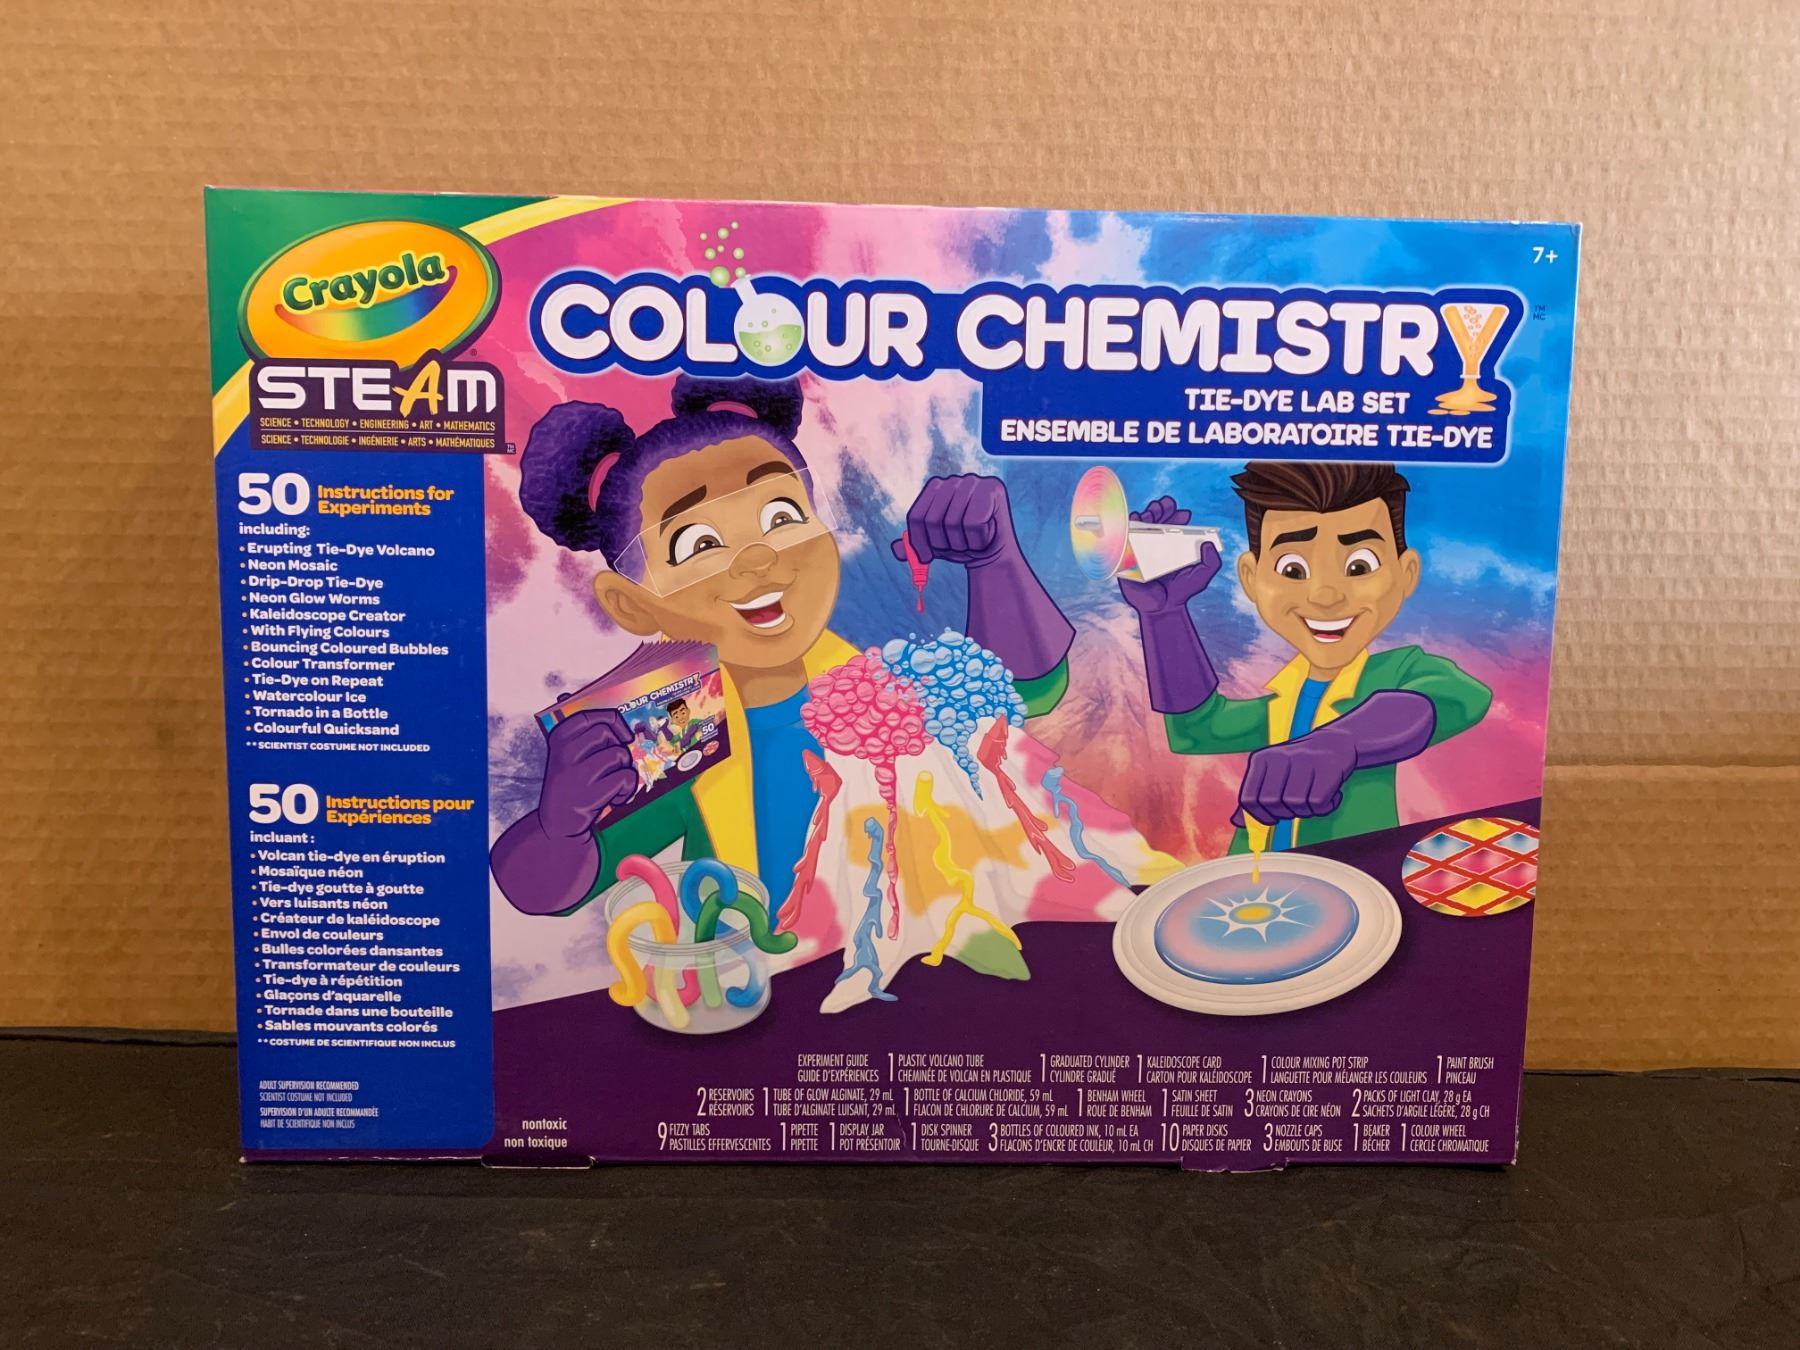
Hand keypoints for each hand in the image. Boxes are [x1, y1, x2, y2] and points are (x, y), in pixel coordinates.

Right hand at [538, 705, 639, 839]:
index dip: (612, 720)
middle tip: (614, 765)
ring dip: (624, 770)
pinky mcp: (589, 795)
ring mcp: (575, 774)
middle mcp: (564, 753)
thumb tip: (564, 695)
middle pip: (606, 733)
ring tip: (612, 784)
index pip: (589, 715)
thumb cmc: (570, 785)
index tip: (622, 734)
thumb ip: (574, 729)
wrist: (557, 826)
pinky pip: (625, 778)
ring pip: (619, 755)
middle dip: (618, 748)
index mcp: (558, 739)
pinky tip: (616, 798)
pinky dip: (627, 790)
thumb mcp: (565, 756)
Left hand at [890, 474, 1017, 567]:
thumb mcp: (934, 545)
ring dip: (962, 544)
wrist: (993, 554)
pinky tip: (986, 535)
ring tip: (971, 542)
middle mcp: (952, 481)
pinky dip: (978, 539)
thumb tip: (897, 549)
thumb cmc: (962, 544)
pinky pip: (974, 523)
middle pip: (932, 520)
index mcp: (934, 488)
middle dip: (943, 544)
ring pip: (953, 523)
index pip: (915, 516)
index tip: (927, 557)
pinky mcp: (992, 488)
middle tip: (957, 548)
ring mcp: (973, 482)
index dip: (919, 542)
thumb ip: (913, 546)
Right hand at [1117, 497, 1219, 612]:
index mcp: (1173, 544)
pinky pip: (1126, 539)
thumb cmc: (1181, 592)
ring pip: (1141, 525)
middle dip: (1161, 509)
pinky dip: (1130, 527)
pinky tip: (1137, 520)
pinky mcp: (1129, 557)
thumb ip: (1212, 562)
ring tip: (1154, 511)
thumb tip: (1208, 544)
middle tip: (1166, 506)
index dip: (1177, 514)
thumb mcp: (1202, 576)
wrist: (1162, 608)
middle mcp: (1157, 544)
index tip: (1184, 513)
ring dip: (1147, 514)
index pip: (1173, 524)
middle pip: (1156, 520)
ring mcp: (1142, 549)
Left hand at [1231, 725, 1356, 827]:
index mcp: (1261, 759)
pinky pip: (1318, 803)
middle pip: (1272, 804)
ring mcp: (1304, 760)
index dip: (1260, 816)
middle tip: (1298, 805)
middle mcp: (1279, 757)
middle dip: (1285, 814)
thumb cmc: (1301, 766)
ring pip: (1296, 805)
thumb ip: (1254, 798)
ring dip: (1308, 810)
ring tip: (1315, 797)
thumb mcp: (1273, 776)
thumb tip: (1236, 822)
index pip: (1248, 799)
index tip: (1274, 817)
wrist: (1338, 742)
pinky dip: (1326, 807)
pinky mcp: (1327, 767)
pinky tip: (1331, 796)